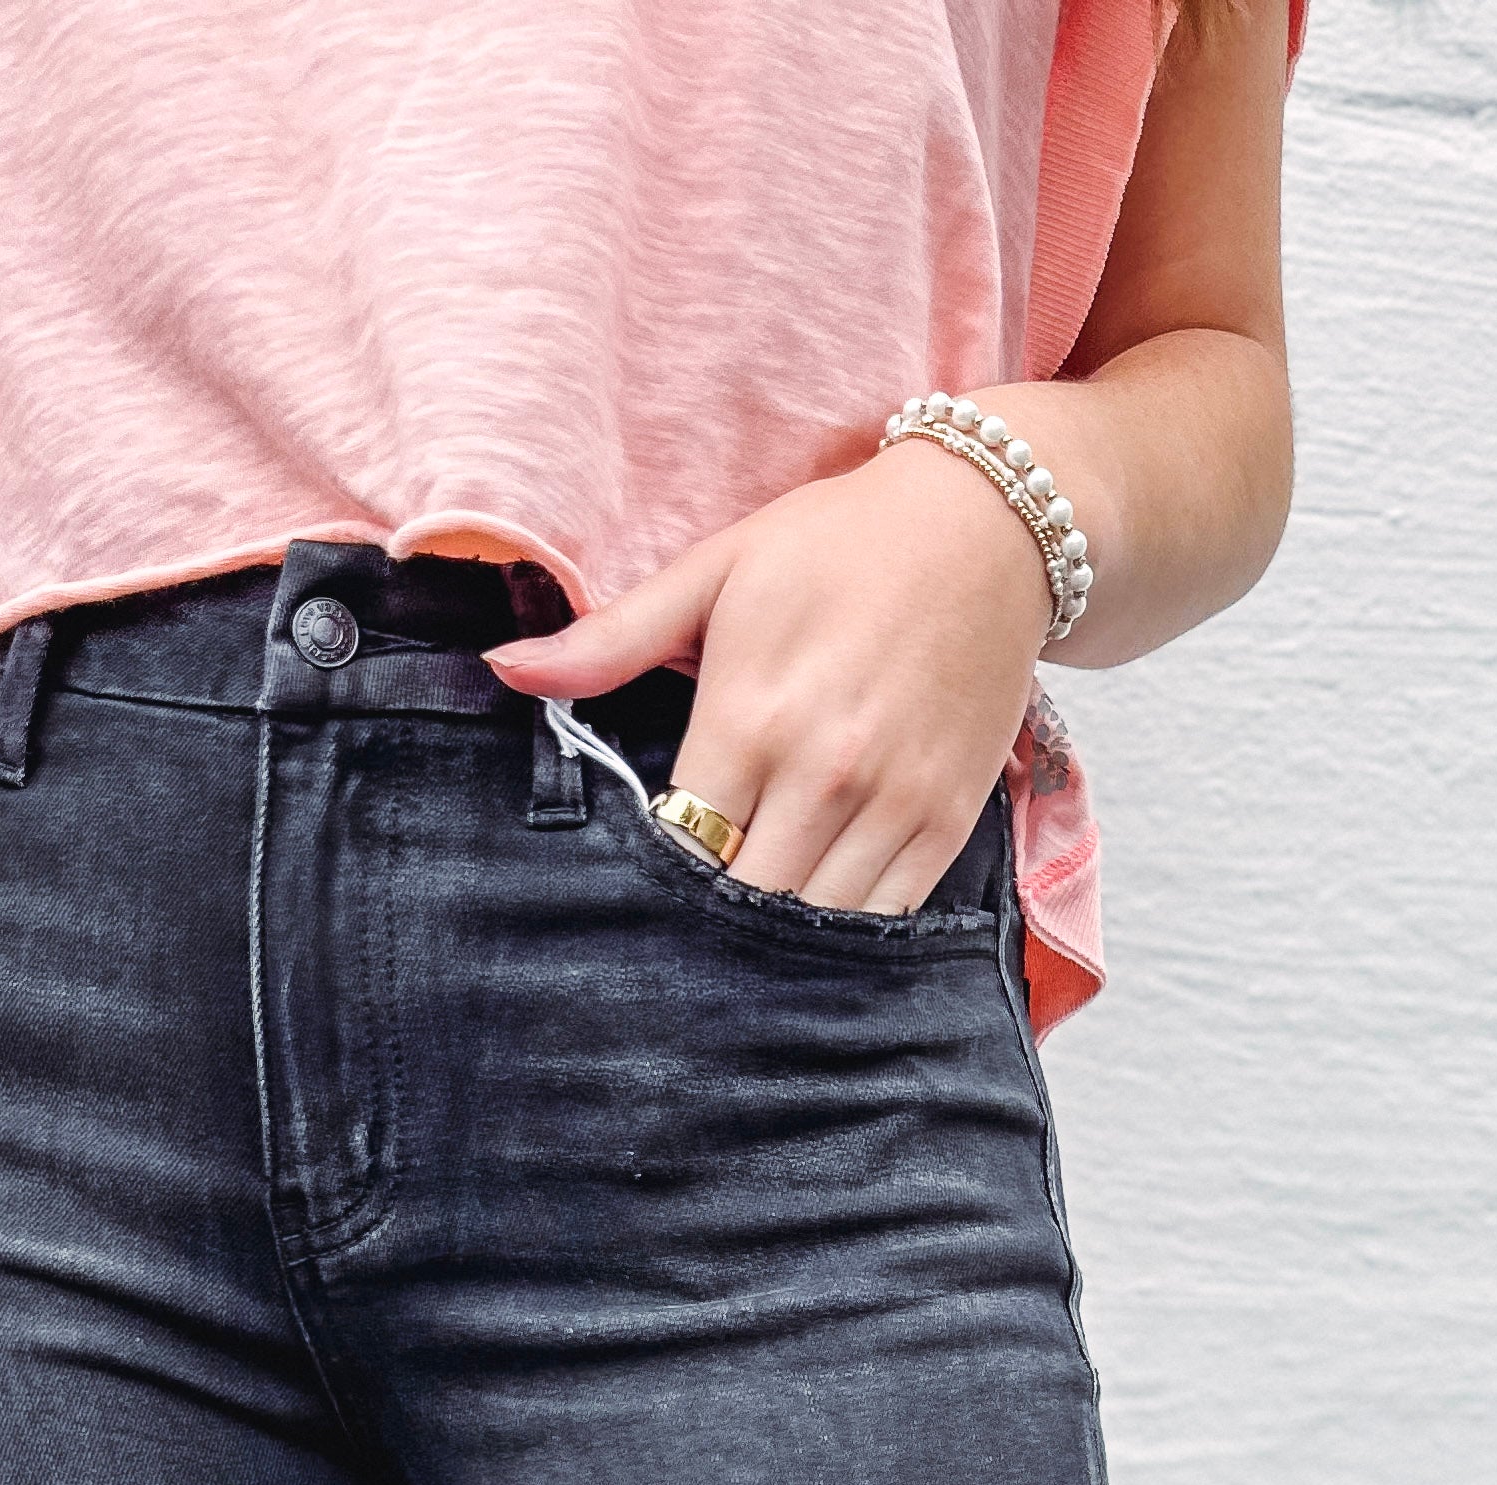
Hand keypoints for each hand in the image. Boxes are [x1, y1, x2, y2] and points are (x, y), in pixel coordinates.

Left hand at [484, 440, 1063, 914]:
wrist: (991, 527)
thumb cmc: (839, 546)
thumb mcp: (717, 572)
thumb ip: (613, 638)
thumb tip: (505, 665)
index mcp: (750, 717)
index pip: (680, 847)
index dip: (652, 879)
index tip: (638, 883)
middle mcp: (823, 774)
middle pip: (741, 904)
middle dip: (706, 924)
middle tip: (680, 932)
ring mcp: (892, 805)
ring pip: (812, 926)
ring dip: (771, 945)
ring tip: (737, 945)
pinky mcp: (945, 823)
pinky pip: (884, 921)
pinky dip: (842, 941)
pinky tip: (807, 934)